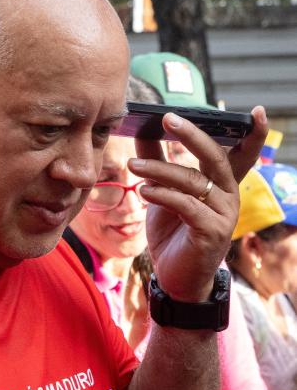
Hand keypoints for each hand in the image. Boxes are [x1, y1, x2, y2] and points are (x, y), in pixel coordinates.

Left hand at [129, 107, 266, 301]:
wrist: (174, 278)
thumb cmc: (172, 233)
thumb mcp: (163, 193)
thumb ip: (157, 162)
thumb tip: (142, 130)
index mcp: (221, 184)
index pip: (241, 154)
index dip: (253, 134)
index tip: (256, 111)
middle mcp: (229, 196)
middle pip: (215, 157)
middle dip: (191, 135)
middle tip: (167, 118)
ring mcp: (223, 215)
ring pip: (193, 181)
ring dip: (160, 169)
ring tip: (133, 165)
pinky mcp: (211, 232)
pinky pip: (186, 205)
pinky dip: (163, 195)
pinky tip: (143, 191)